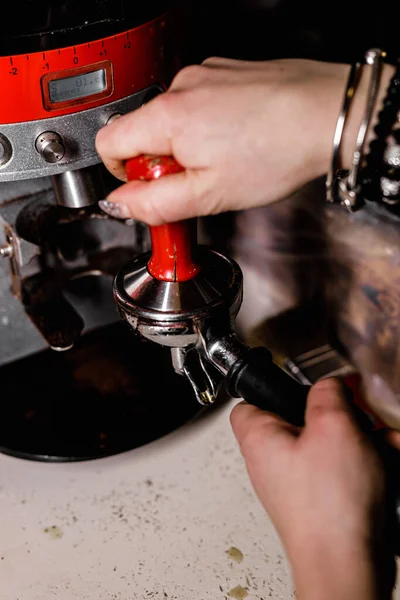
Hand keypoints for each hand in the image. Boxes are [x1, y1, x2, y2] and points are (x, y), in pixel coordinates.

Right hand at [95, 57, 351, 223]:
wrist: (329, 114)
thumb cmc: (278, 151)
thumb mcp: (209, 196)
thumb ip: (154, 204)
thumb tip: (119, 205)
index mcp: (167, 116)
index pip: (108, 143)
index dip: (123, 175)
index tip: (151, 191)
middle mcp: (180, 87)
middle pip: (141, 133)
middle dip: (161, 165)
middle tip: (198, 184)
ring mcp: (205, 75)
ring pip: (172, 120)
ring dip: (187, 147)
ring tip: (226, 163)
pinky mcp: (227, 73)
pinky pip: (199, 105)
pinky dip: (209, 127)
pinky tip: (238, 142)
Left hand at [230, 378, 395, 599]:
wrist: (346, 564)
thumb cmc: (328, 506)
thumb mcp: (333, 425)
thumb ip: (328, 393)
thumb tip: (331, 385)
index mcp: (260, 438)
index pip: (248, 401)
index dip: (271, 387)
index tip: (296, 383)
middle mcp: (273, 462)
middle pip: (300, 420)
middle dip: (338, 416)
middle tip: (355, 418)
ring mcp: (296, 483)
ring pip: (330, 445)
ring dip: (360, 440)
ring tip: (378, 447)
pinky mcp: (320, 501)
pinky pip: (343, 471)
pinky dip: (365, 465)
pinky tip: (384, 468)